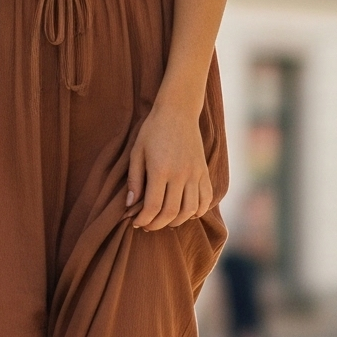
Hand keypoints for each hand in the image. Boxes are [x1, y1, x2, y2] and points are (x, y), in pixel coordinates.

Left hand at [124, 101, 213, 232]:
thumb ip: (134, 179)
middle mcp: (181, 174)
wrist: (178, 111)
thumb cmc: (153, 130)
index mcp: (160, 170)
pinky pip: (206, 199)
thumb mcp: (137, 152)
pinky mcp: (204, 172)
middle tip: (148, 225)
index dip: (144, 219)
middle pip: (171, 212)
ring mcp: (195, 174)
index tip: (136, 222)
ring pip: (190, 210)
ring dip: (177, 221)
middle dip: (157, 224)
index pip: (153, 206)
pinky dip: (198, 211)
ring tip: (166, 220)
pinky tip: (187, 213)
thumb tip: (130, 205)